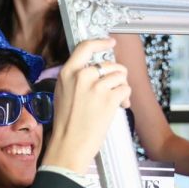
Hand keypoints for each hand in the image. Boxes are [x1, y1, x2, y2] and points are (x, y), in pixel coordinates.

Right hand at [44, 39, 130, 171]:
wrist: (69, 145)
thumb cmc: (65, 124)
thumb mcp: (62, 93)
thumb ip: (76, 78)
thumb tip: (96, 69)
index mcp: (67, 73)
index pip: (85, 47)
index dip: (101, 43)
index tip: (110, 42)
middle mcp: (82, 76)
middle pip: (110, 64)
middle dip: (117, 75)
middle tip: (115, 88)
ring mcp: (96, 87)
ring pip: (120, 75)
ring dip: (122, 87)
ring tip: (116, 100)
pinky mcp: (109, 99)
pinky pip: (125, 89)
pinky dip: (125, 98)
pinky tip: (119, 107)